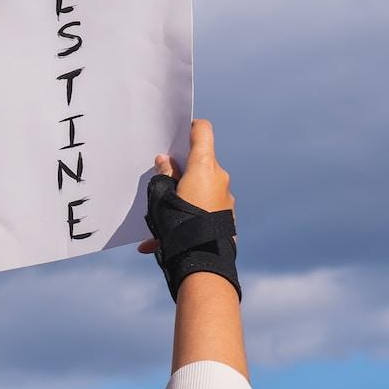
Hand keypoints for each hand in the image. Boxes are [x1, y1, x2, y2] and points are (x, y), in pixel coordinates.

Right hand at [138, 119, 234, 253]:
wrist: (204, 260)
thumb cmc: (180, 223)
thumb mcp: (162, 196)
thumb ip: (164, 175)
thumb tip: (165, 161)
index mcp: (205, 166)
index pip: (202, 131)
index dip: (190, 128)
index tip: (178, 133)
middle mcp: (220, 178)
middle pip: (200, 162)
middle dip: (181, 170)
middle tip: (163, 181)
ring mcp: (226, 197)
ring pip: (201, 188)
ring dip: (184, 195)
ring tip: (161, 219)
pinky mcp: (226, 215)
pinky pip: (205, 208)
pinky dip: (189, 215)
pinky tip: (167, 237)